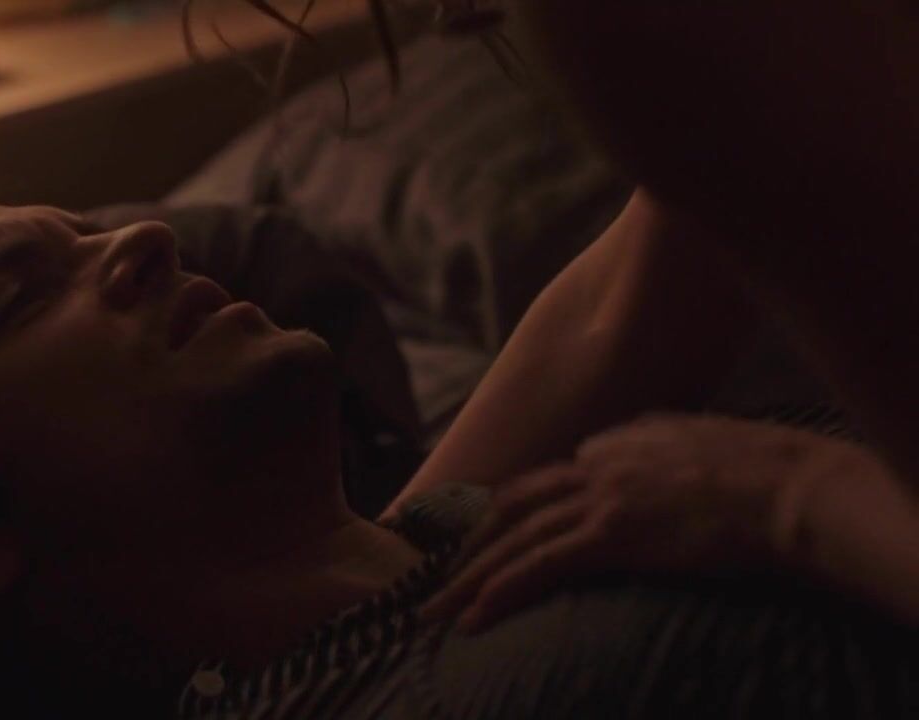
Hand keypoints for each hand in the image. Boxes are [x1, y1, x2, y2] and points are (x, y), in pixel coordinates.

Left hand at [419, 414, 841, 631]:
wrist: (788, 486)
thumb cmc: (761, 471)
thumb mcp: (696, 441)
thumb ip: (652, 442)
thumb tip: (620, 445)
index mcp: (613, 444)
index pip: (537, 482)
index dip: (497, 514)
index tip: (468, 540)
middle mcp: (594, 465)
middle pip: (507, 508)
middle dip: (462, 546)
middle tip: (427, 579)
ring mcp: (599, 499)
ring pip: (511, 540)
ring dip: (465, 579)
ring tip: (432, 612)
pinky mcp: (612, 535)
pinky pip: (540, 566)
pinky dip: (501, 591)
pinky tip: (474, 618)